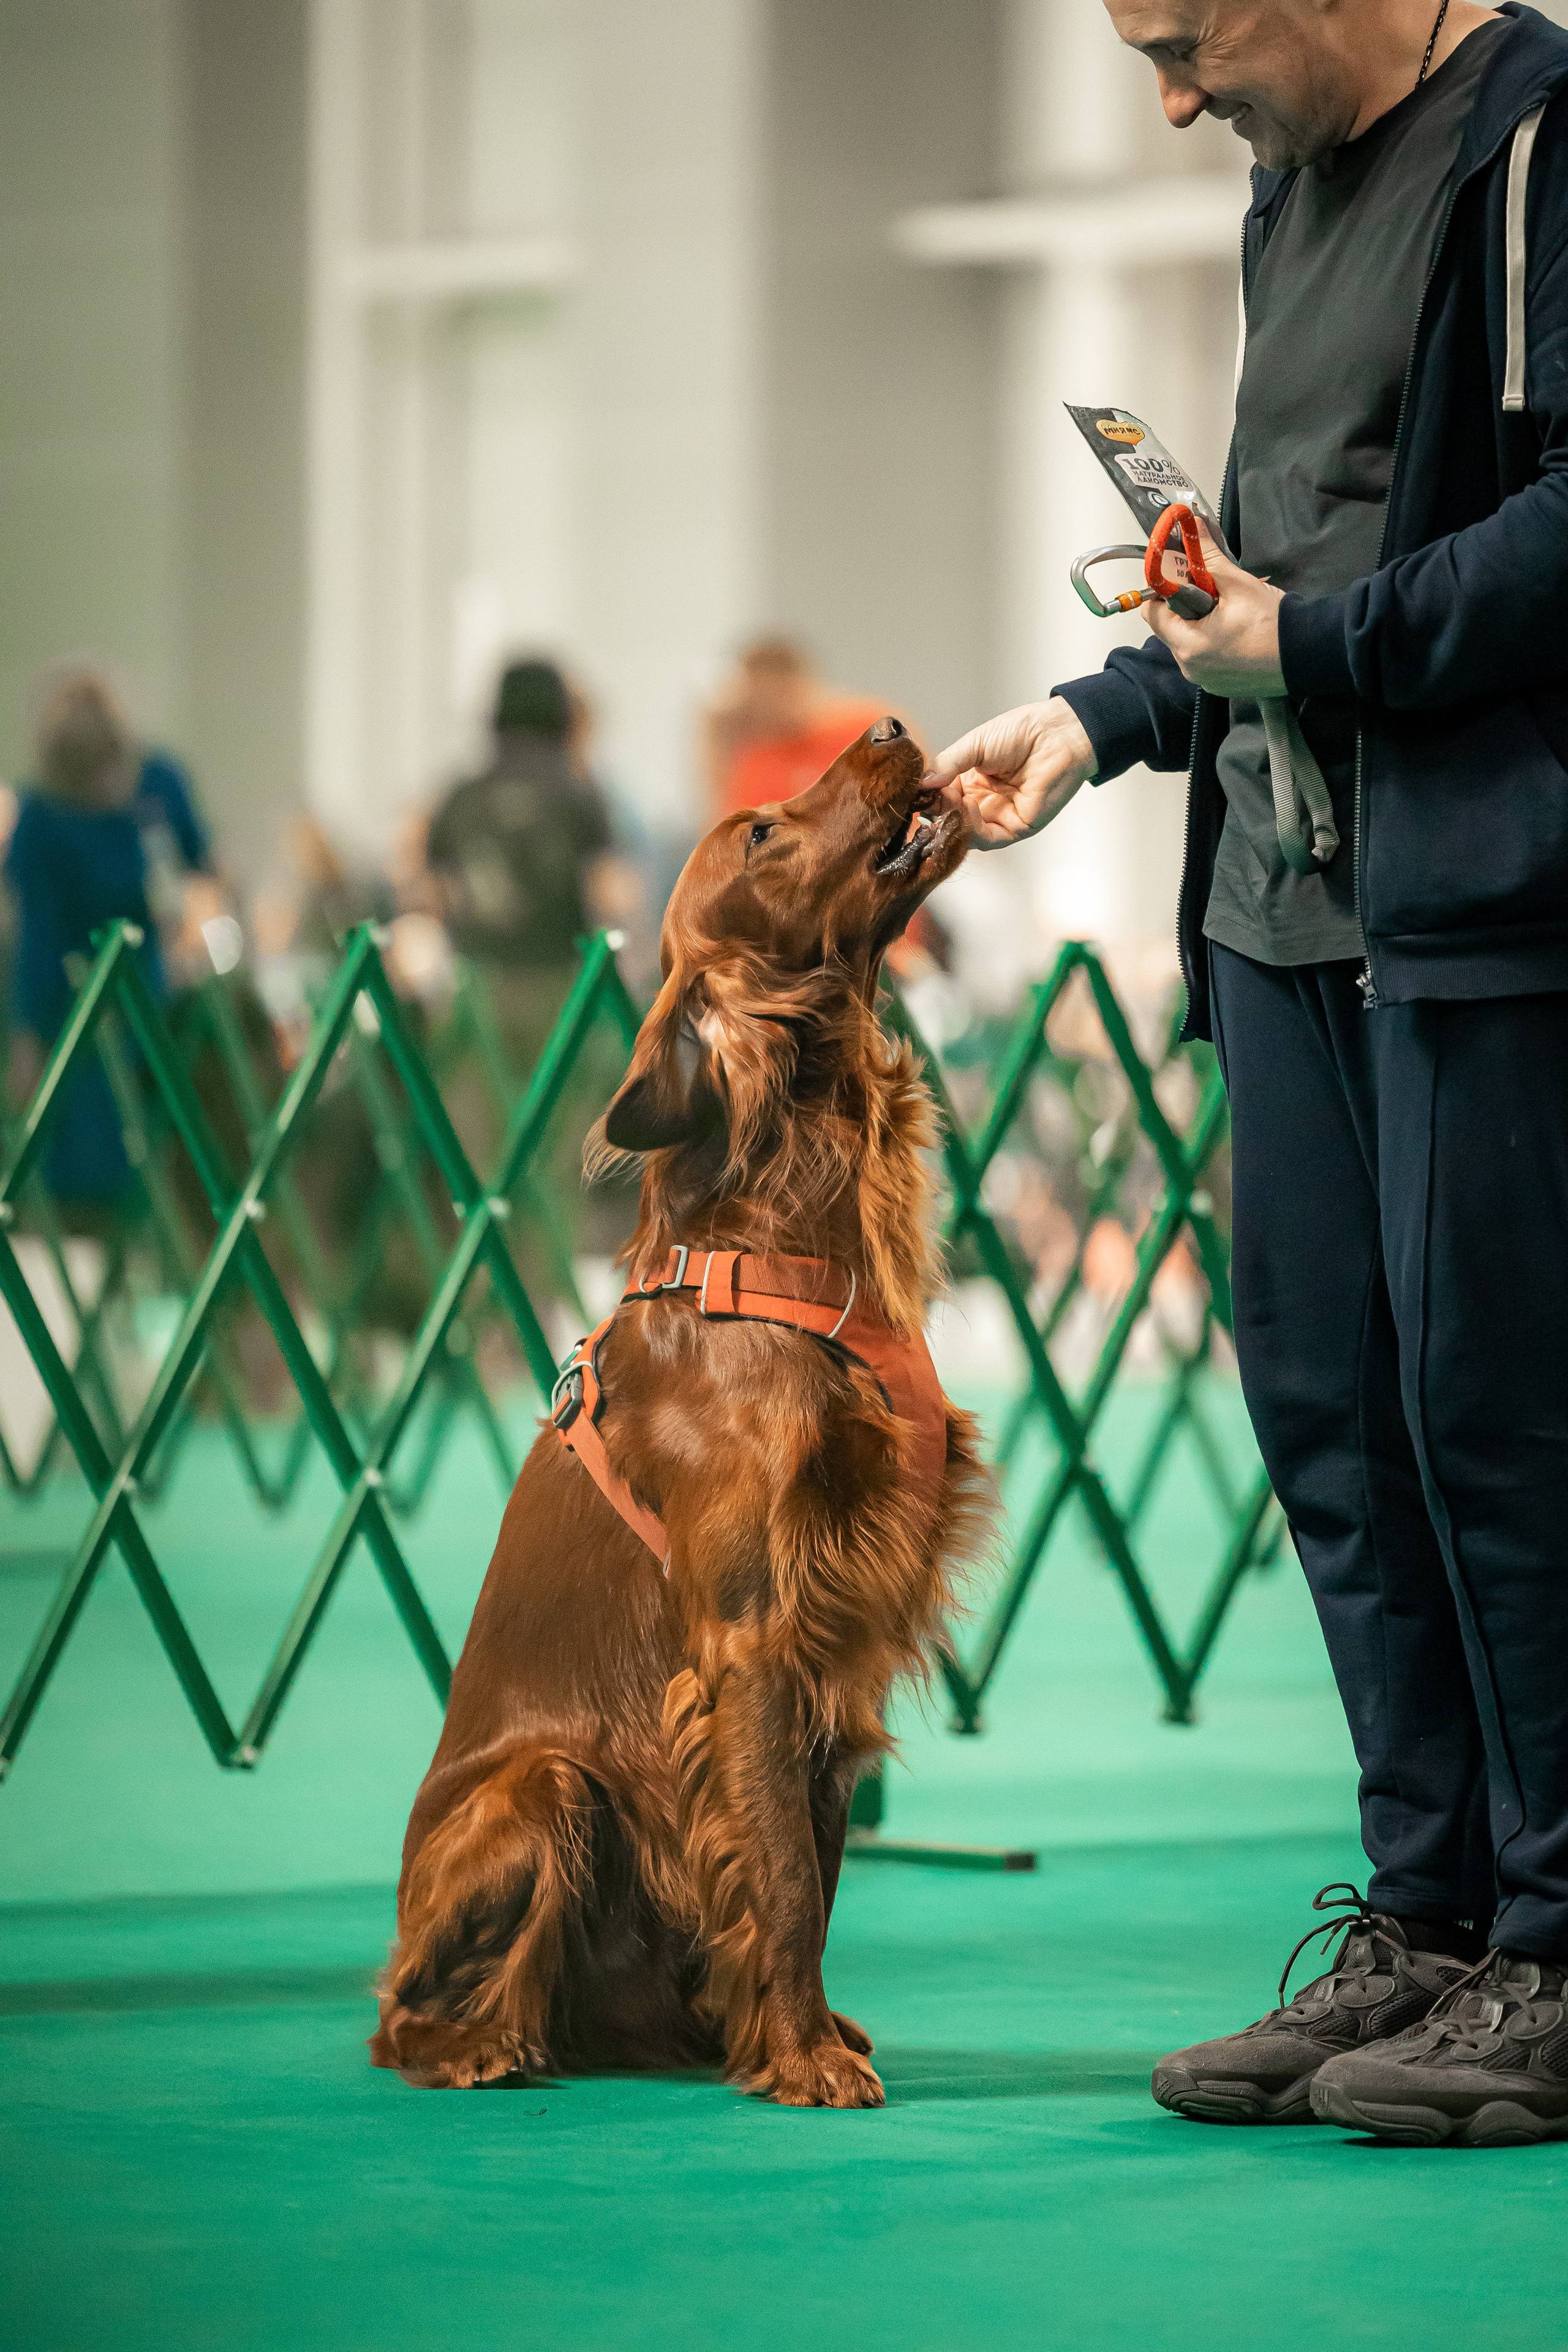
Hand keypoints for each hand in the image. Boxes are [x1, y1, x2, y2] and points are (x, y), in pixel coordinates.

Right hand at [922, 698, 1097, 850]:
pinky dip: (972, 829)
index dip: (929, 797)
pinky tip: (966, 808)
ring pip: (966, 833)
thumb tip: (920, 784)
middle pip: (951, 818)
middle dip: (937, 811)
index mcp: (972, 781)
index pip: (942, 798)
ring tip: (944, 803)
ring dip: (952, 820)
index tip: (916, 792)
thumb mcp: (974, 744)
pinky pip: (989, 838)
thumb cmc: (1022, 732)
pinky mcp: (1018, 827)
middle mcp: (984, 802)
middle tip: (927, 800)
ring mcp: (1000, 816)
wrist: (1057, 733)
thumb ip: (947, 764)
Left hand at [1143, 517, 1284, 696]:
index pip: (1152, 613)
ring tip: (1228, 610)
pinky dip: (1213, 641)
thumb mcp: (1238, 584)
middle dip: (1187, 604)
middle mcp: (1191, 668)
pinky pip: (1206, 657)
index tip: (1179, 574)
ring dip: (1201, 622)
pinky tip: (1236, 629)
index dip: (1163, 589)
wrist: (1310, 654)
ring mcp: (1206, 680)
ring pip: (1188, 643)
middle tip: (1211, 589)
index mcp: (1188, 646)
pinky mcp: (1220, 685)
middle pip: (1170, 628)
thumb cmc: (1276, 623)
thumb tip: (1193, 528)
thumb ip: (1208, 556)